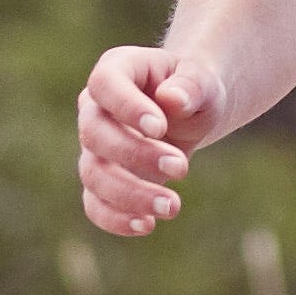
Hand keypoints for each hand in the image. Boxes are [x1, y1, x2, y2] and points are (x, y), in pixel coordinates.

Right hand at [75, 45, 225, 237]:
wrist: (190, 113)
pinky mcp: (100, 179)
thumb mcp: (203, 81)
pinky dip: (115, 219)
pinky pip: (93, 203)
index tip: (160, 127)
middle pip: (95, 134)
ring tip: (172, 206)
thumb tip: (172, 100)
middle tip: (182, 168)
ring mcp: (93, 146)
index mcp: (117, 70)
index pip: (105, 84)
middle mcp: (95, 107)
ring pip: (92, 174)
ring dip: (130, 194)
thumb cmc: (193, 90)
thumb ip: (192, 85)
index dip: (126, 106)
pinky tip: (148, 225)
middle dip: (137, 155)